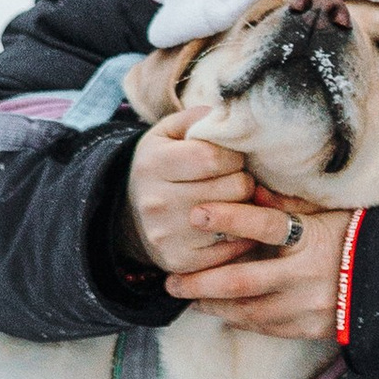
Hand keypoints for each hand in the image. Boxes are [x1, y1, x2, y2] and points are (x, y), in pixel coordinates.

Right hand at [125, 113, 292, 275]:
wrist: (133, 214)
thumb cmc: (164, 165)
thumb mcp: (170, 132)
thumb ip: (199, 117)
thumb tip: (231, 115)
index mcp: (154, 163)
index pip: (214, 157)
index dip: (234, 156)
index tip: (232, 158)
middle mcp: (156, 202)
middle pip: (232, 188)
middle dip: (243, 181)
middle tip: (235, 179)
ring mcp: (167, 236)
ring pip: (236, 219)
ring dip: (245, 208)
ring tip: (234, 200)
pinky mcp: (180, 263)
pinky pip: (233, 248)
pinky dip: (241, 235)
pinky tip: (231, 225)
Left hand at [164, 197, 355, 341]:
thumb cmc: (356, 238)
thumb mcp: (327, 214)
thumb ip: (289, 204)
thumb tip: (253, 187)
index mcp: (312, 238)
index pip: (265, 226)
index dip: (230, 219)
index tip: (197, 213)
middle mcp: (306, 275)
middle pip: (242, 281)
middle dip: (201, 282)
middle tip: (171, 281)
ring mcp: (306, 306)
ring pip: (247, 310)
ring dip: (213, 306)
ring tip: (189, 299)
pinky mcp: (308, 329)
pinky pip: (265, 327)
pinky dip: (239, 319)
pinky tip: (221, 314)